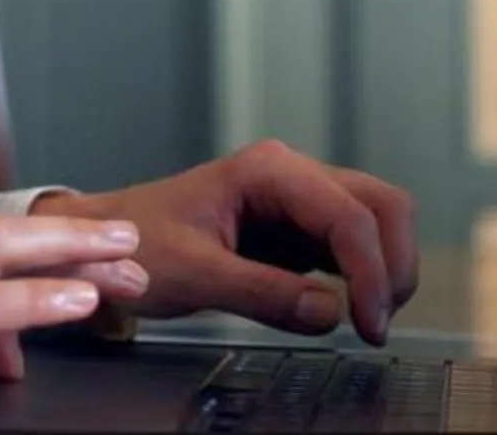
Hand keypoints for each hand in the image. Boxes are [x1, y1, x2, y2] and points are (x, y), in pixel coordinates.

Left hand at [31, 139, 421, 345]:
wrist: (104, 244)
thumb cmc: (136, 245)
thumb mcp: (191, 274)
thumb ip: (261, 293)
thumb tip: (329, 312)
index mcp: (267, 171)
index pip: (348, 214)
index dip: (370, 271)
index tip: (367, 325)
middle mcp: (290, 176)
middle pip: (381, 205)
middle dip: (393, 263)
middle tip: (377, 325)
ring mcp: (298, 201)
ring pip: (376, 220)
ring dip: (385, 269)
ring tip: (368, 322)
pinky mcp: (297, 231)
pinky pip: (351, 245)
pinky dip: (365, 275)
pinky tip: (351, 311)